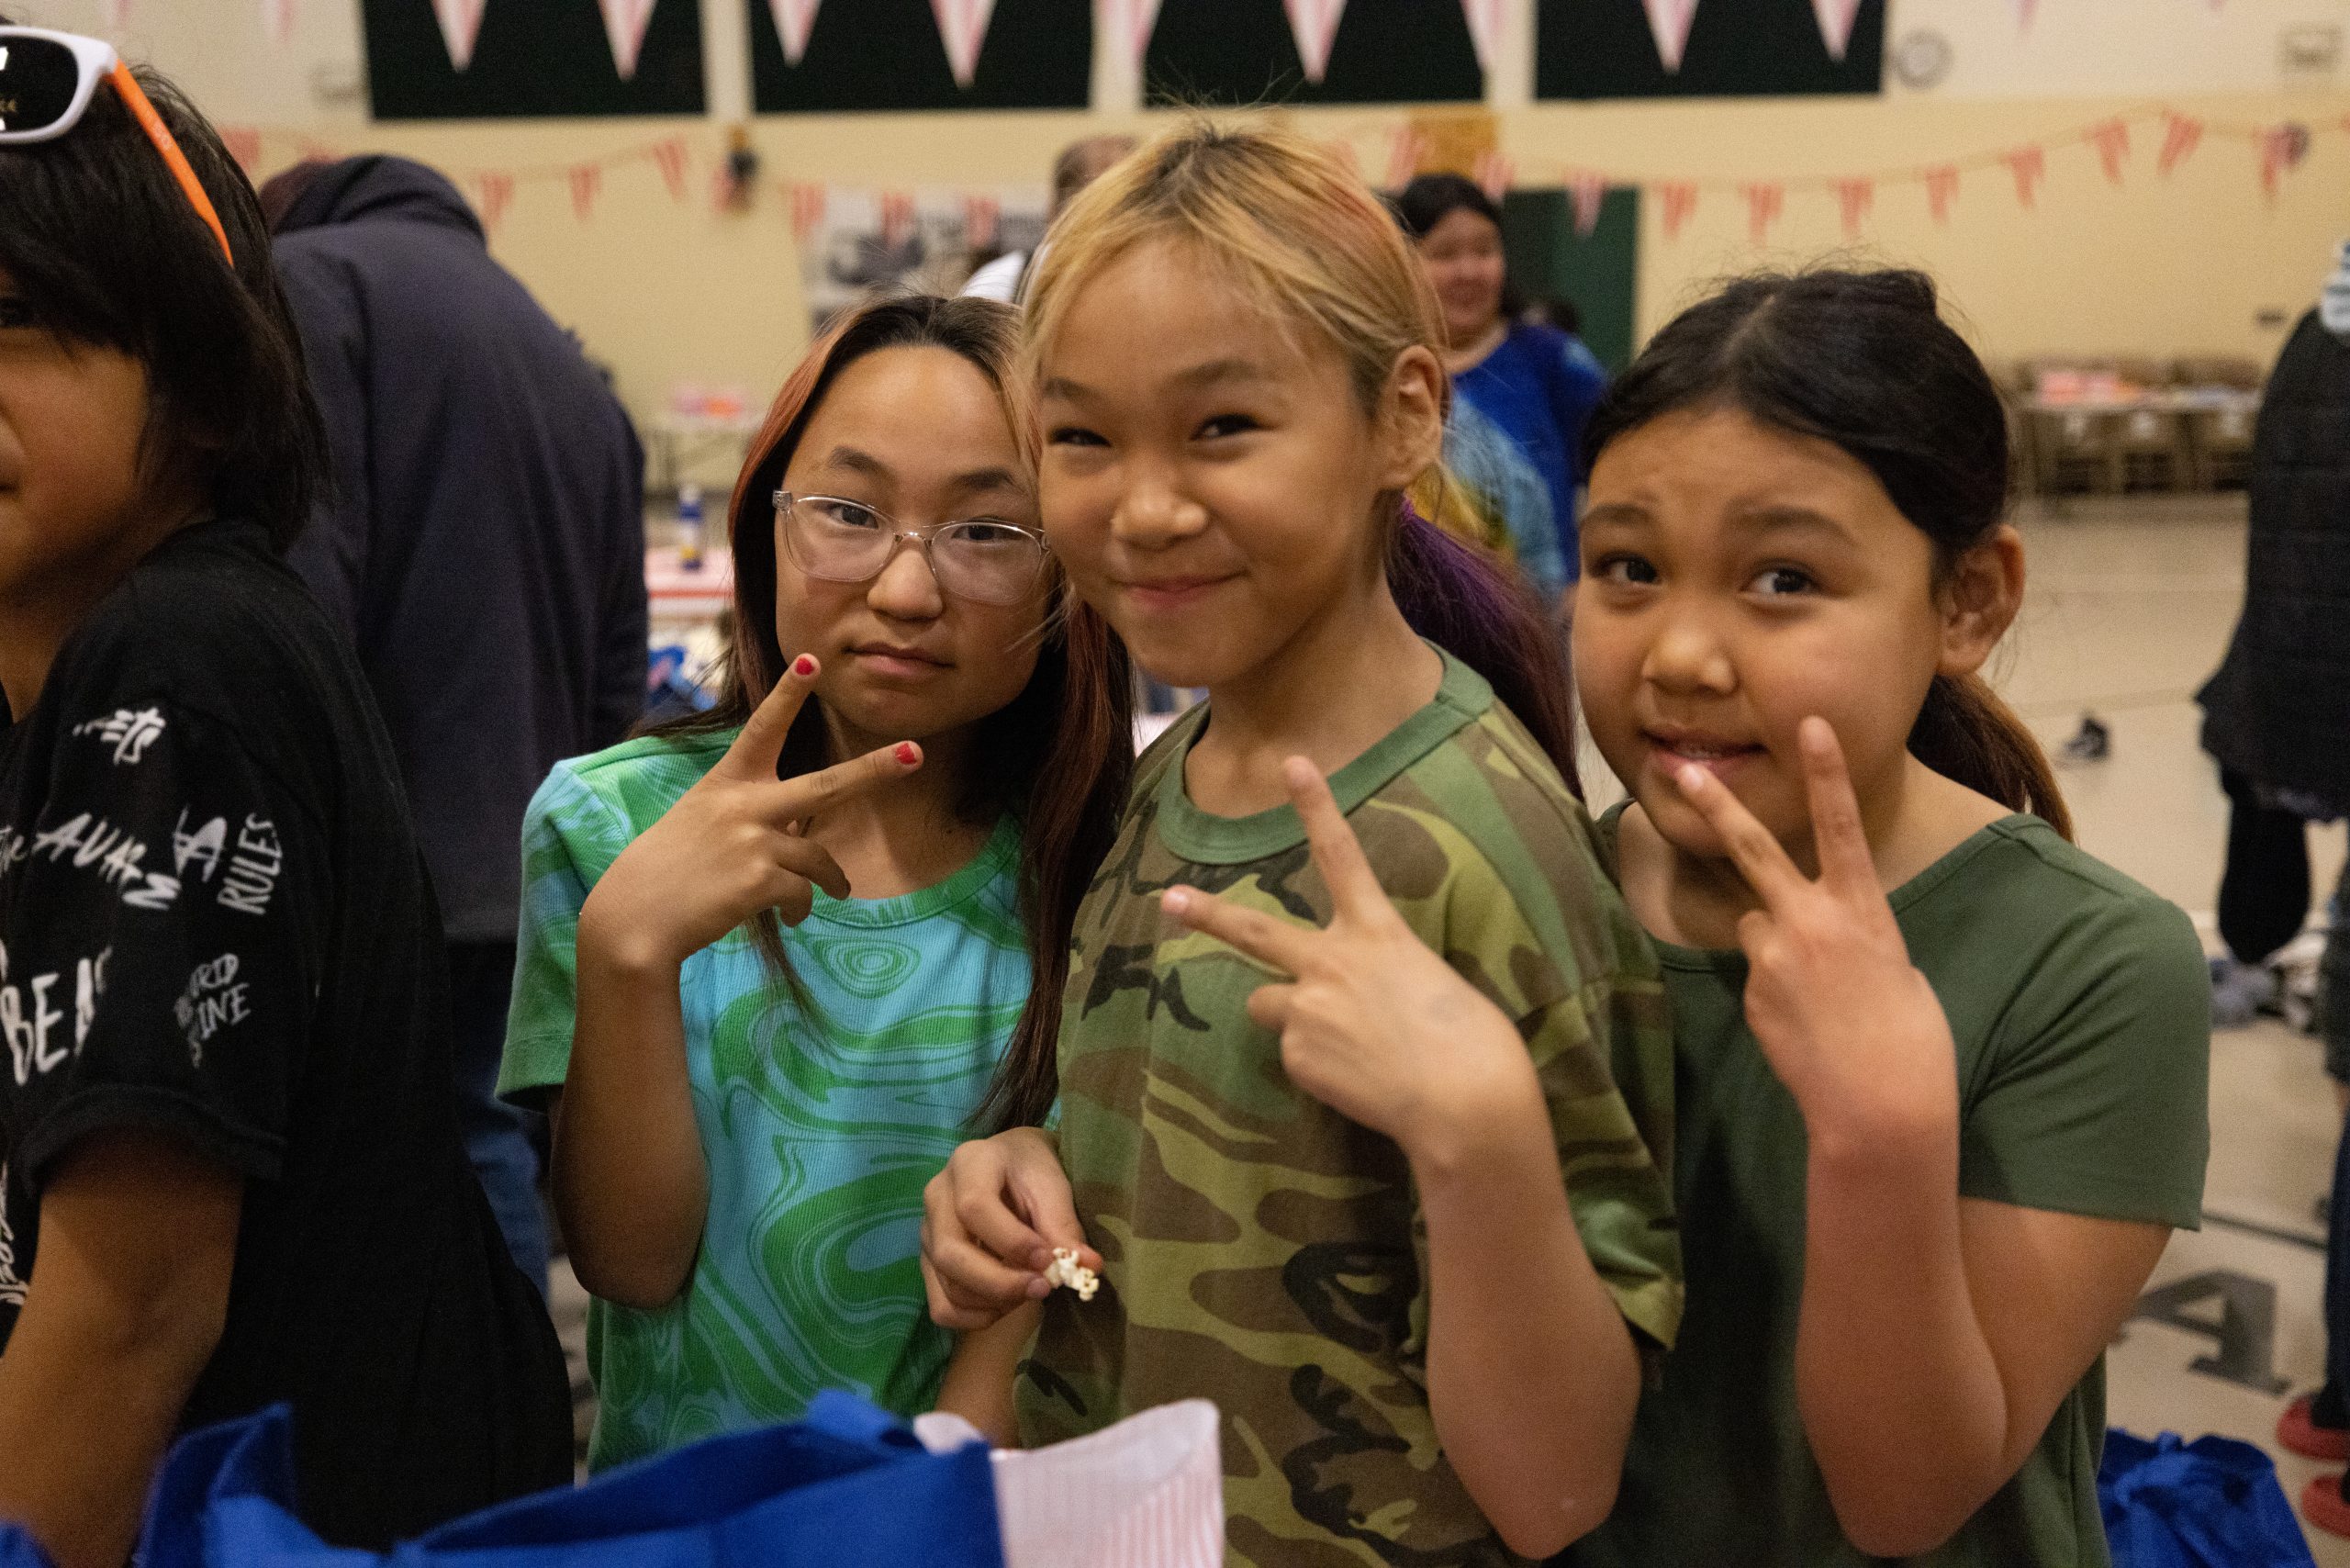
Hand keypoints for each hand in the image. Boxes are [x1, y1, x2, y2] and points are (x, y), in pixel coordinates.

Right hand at [579, 655, 920, 970]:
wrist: (633, 918)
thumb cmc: (665, 872)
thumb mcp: (699, 824)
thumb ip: (749, 820)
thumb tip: (800, 845)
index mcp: (727, 783)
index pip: (763, 729)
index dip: (789, 694)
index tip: (812, 660)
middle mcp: (745, 804)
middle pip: (827, 786)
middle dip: (876, 770)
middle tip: (916, 753)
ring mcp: (755, 840)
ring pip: (820, 860)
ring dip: (830, 882)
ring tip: (834, 894)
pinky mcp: (761, 878)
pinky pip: (803, 894)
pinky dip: (799, 909)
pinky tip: (785, 917)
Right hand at [921, 1127, 1095, 1330]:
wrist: (1008, 1164)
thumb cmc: (1031, 1172)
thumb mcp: (1051, 1185)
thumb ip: (1064, 1225)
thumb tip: (1089, 1267)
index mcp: (968, 1164)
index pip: (974, 1208)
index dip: (1011, 1242)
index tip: (1047, 1260)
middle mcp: (936, 1198)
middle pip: (951, 1253)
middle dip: (1000, 1282)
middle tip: (1042, 1288)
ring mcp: (927, 1233)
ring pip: (947, 1284)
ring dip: (993, 1301)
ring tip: (1029, 1291)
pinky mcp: (928, 1263)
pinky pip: (942, 1306)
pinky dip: (975, 1317)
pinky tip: (1005, 1305)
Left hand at [1160, 758, 1540, 1168]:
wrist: (1465, 1102)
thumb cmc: (1473, 1044)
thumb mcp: (1428, 983)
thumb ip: (1377, 976)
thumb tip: (1346, 1003)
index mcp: (1378, 932)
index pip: (1341, 854)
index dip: (1315, 806)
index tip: (1292, 763)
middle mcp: (1331, 961)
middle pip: (1254, 930)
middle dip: (1208, 914)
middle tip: (1170, 901)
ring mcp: (1306, 1008)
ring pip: (1268, 1005)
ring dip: (1290, 1017)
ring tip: (1345, 1046)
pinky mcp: (1298, 1055)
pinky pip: (1294, 1054)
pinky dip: (1317, 1064)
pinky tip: (1356, 1077)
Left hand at [1667, 716, 1958, 1146]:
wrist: (1878, 1107)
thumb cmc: (1911, 1042)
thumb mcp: (1896, 969)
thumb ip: (1852, 933)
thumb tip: (1816, 931)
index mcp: (1863, 912)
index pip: (1842, 827)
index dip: (1827, 773)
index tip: (1811, 724)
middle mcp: (1810, 923)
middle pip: (1753, 850)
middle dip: (1716, 805)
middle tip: (1679, 768)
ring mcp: (1772, 958)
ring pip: (1757, 925)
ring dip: (1775, 941)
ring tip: (1817, 994)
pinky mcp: (1750, 993)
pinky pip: (1757, 973)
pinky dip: (1775, 987)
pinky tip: (1804, 1022)